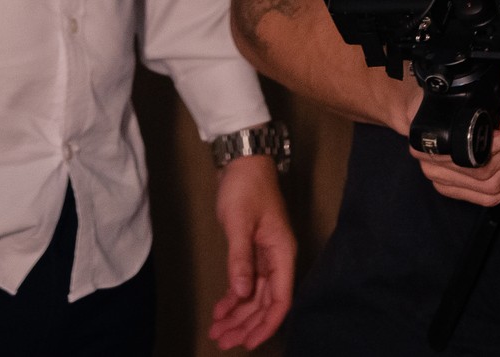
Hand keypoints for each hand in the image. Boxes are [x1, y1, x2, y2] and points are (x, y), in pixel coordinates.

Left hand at [208, 153, 296, 349]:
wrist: (241, 161)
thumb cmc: (245, 187)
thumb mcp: (239, 222)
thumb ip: (241, 259)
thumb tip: (243, 293)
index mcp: (282, 252)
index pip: (280, 298)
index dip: (267, 323)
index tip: (249, 342)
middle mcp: (277, 258)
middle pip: (266, 302)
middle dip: (246, 324)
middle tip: (223, 341)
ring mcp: (265, 256)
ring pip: (254, 296)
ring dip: (238, 315)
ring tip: (217, 332)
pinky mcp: (251, 252)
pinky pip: (245, 282)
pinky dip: (233, 298)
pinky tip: (219, 310)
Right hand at [409, 73, 499, 206]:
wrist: (426, 101)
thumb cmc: (458, 90)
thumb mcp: (490, 79)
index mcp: (432, 132)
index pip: (473, 153)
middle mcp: (431, 160)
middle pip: (485, 173)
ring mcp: (439, 177)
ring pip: (489, 188)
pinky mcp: (450, 188)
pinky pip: (486, 198)